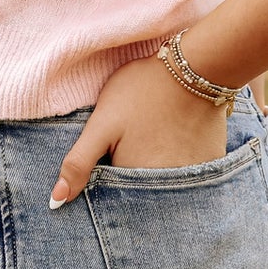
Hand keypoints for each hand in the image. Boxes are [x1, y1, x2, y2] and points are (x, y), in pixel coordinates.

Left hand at [50, 54, 228, 207]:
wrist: (195, 67)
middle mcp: (166, 190)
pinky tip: (177, 137)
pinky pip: (191, 176)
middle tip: (137, 140)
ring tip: (156, 138)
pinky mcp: (211, 165)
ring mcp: (192, 179)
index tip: (113, 156)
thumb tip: (56, 201)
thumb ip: (79, 163)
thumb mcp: (102, 123)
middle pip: (141, 196)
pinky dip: (182, 162)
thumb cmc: (141, 91)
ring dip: (158, 172)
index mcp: (134, 181)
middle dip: (133, 178)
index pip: (114, 200)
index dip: (108, 182)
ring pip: (166, 187)